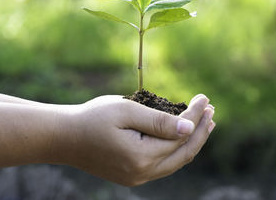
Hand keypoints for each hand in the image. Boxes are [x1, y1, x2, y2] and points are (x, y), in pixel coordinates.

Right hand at [55, 94, 214, 185]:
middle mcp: (142, 173)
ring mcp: (136, 177)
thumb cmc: (91, 118)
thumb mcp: (125, 112)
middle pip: (183, 153)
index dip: (195, 117)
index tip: (204, 98)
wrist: (63, 137)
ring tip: (204, 125)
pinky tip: (180, 139)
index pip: (180, 135)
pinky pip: (162, 165)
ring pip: (174, 162)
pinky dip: (175, 150)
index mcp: (141, 156)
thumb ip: (158, 121)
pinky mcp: (130, 176)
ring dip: (191, 142)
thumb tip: (189, 128)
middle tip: (211, 111)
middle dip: (201, 131)